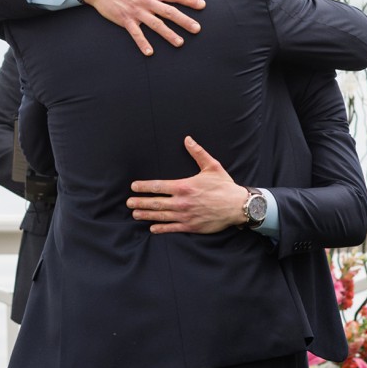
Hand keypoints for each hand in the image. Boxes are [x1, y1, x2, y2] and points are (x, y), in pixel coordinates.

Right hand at [81, 0, 205, 55]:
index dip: (189, 0)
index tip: (202, 5)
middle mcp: (147, 1)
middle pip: (170, 12)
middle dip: (185, 21)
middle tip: (197, 29)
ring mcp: (137, 11)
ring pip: (156, 24)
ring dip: (169, 34)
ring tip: (180, 43)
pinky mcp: (126, 20)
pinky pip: (136, 34)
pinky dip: (143, 43)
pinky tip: (150, 53)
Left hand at [127, 136, 247, 233]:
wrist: (238, 206)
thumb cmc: (224, 186)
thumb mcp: (212, 166)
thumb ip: (197, 153)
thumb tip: (187, 139)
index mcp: (184, 186)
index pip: (158, 186)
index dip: (144, 187)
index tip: (134, 186)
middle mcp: (182, 202)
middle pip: (156, 202)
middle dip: (140, 202)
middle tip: (128, 202)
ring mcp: (185, 215)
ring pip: (161, 216)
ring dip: (146, 214)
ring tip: (135, 214)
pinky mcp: (191, 226)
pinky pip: (172, 228)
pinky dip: (161, 228)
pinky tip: (152, 227)